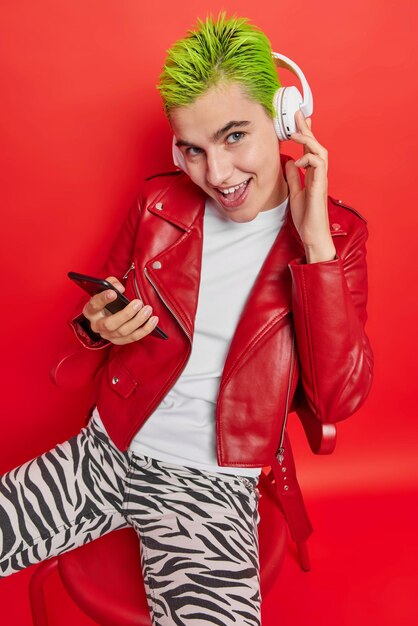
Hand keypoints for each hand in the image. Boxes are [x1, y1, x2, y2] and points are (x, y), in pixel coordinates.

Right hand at [82, 276, 158, 344]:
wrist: (104, 316)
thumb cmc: (106, 301)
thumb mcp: (105, 290)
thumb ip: (111, 284)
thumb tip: (120, 288)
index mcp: (90, 311)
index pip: (94, 305)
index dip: (103, 299)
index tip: (113, 293)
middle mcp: (97, 325)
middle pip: (110, 324)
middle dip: (126, 314)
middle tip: (139, 303)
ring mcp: (107, 335)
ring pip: (123, 332)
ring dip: (138, 321)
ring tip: (148, 310)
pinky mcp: (118, 341)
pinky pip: (133, 338)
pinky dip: (145, 330)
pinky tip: (153, 320)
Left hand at [285, 110, 335, 262]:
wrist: (312, 234)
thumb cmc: (306, 217)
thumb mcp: (295, 193)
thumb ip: (294, 177)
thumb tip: (289, 162)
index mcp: (312, 175)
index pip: (309, 149)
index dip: (304, 133)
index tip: (297, 119)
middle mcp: (319, 174)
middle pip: (315, 145)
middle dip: (306, 128)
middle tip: (297, 113)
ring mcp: (321, 179)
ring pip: (320, 151)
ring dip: (308, 140)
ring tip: (295, 133)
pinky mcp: (320, 186)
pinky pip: (319, 165)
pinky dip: (308, 158)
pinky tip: (298, 160)